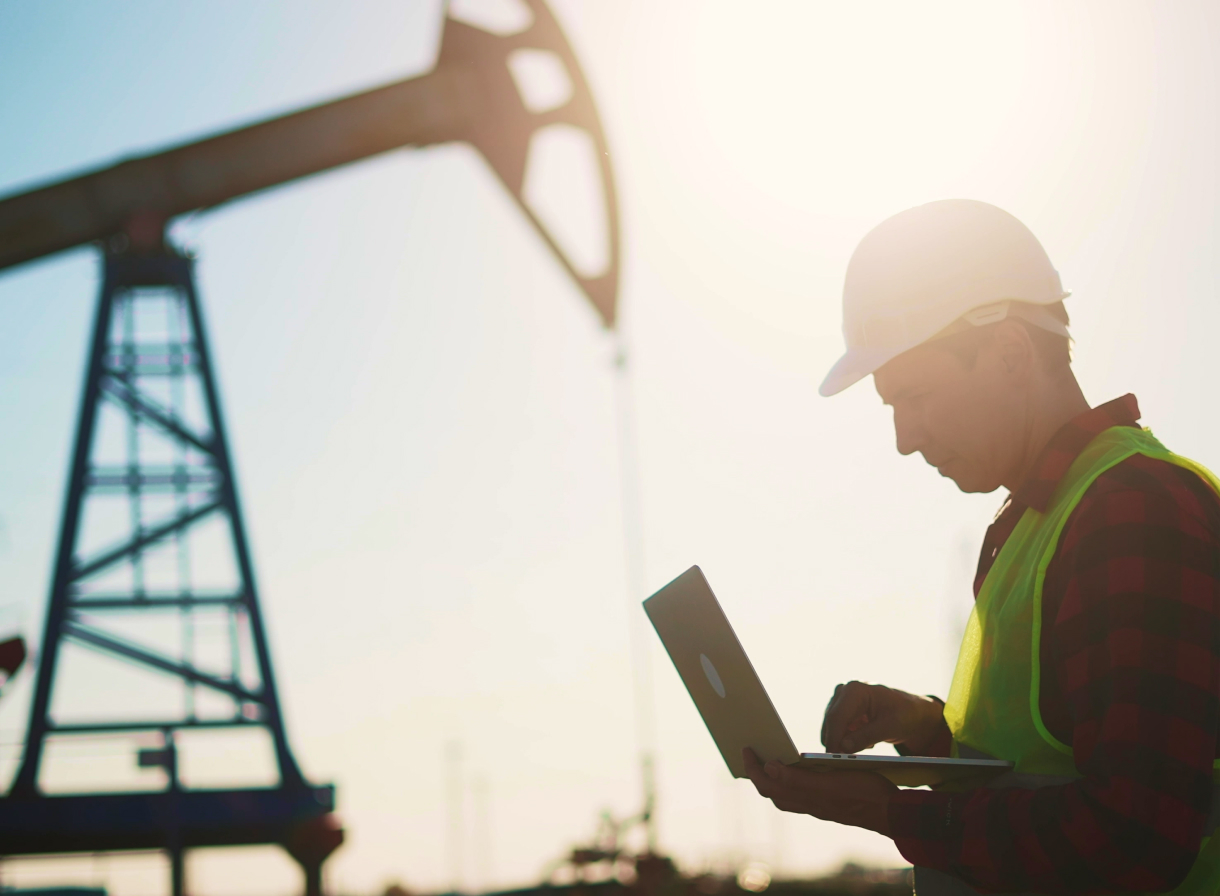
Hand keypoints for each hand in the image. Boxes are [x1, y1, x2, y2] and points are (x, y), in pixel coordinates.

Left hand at [742, 748, 895, 835]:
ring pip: (785, 796)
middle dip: (757, 774)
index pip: (769, 785)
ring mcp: (819, 807)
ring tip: (766, 762)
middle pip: (773, 792)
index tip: (746, 749)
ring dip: (772, 780)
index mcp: (807, 798)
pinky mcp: (829, 805)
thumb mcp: (833, 781)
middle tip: (750, 753)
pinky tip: (793, 772)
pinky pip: (799, 796)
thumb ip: (798, 779)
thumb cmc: (866, 792)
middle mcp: (810, 805)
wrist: (893, 812)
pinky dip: (789, 784)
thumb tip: (769, 769)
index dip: (754, 769)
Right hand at [821, 681, 945, 753]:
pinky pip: (838, 730)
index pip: (837, 717)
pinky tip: (867, 740)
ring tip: (870, 743)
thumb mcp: (889, 727)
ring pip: (832, 727)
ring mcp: (842, 700)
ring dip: (845, 741)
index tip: (833, 758)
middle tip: (848, 761)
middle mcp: (844, 692)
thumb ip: (866, 736)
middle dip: (837, 742)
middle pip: (831, 721)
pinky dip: (849, 739)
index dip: (834, 738)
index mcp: (855, 690)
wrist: (913, 712)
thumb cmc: (905, 714)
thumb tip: (843, 748)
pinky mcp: (843, 711)